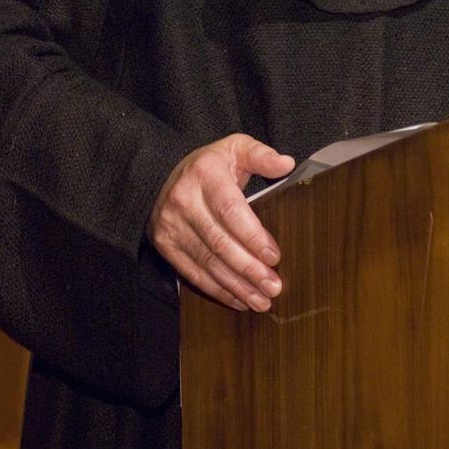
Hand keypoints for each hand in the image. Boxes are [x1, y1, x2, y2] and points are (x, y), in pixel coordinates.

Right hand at [147, 133, 294, 311]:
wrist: (162, 176)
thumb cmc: (210, 165)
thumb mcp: (234, 148)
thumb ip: (261, 155)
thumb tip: (286, 163)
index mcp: (205, 173)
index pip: (229, 209)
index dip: (252, 236)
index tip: (274, 256)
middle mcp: (184, 200)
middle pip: (219, 241)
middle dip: (249, 269)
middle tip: (274, 286)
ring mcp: (172, 225)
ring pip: (207, 262)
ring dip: (236, 285)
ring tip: (262, 300)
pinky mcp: (166, 245)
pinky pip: (193, 273)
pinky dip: (218, 290)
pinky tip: (239, 299)